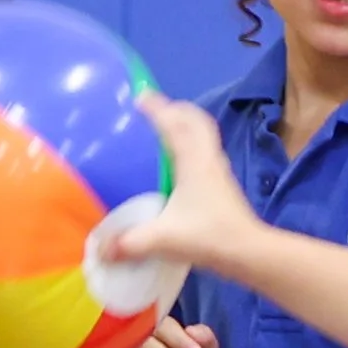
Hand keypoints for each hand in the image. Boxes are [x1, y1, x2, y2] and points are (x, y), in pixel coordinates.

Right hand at [136, 94, 260, 274]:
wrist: (248, 252)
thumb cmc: (209, 236)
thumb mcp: (164, 239)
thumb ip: (130, 243)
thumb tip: (100, 250)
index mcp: (193, 160)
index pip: (174, 123)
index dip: (157, 107)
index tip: (139, 95)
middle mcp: (207, 158)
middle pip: (195, 120)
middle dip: (174, 109)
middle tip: (152, 108)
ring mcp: (218, 170)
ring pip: (203, 134)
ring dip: (185, 125)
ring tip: (163, 129)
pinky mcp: (222, 184)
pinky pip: (204, 151)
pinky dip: (190, 145)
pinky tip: (177, 163)